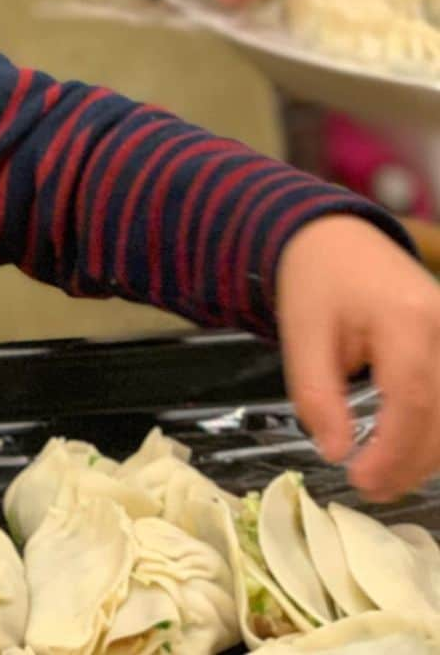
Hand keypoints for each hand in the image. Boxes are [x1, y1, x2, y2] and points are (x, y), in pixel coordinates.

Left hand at [277, 214, 439, 500]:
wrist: (337, 239)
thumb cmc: (316, 281)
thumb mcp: (301, 333)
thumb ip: (317, 394)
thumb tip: (335, 453)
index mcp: (406, 319)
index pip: (412, 401)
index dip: (393, 452)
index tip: (360, 480)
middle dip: (410, 464)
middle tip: (368, 488)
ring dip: (427, 454)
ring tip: (382, 473)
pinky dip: (434, 431)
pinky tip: (407, 448)